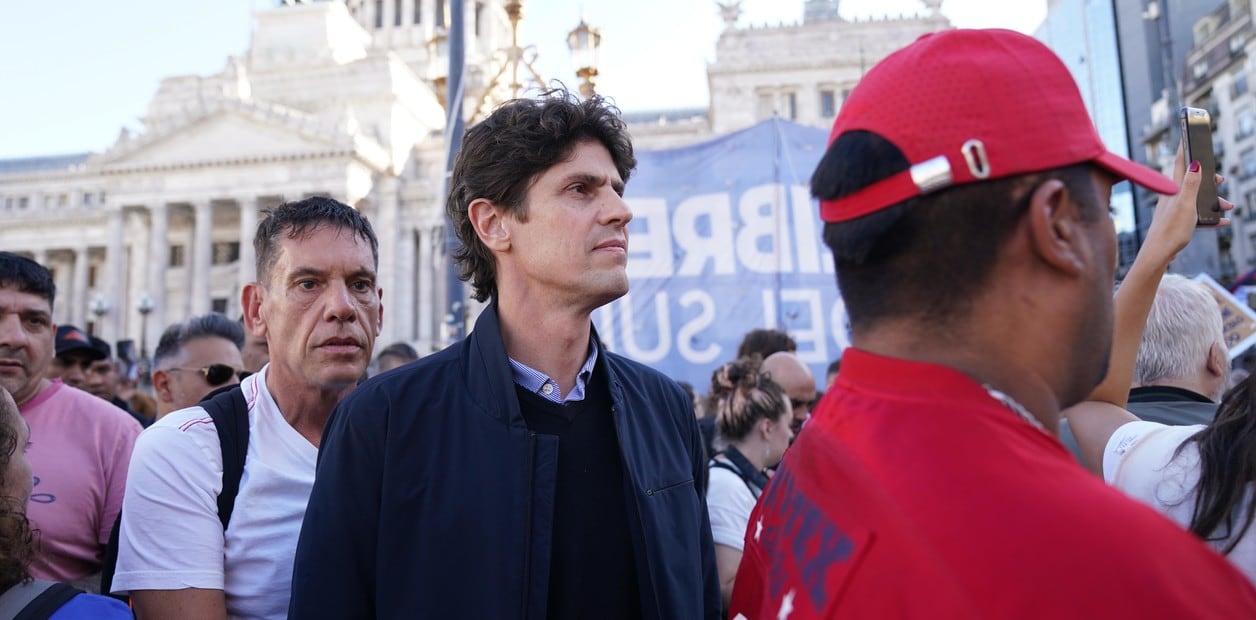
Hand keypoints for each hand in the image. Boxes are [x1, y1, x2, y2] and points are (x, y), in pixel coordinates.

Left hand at [1142, 143, 1232, 260]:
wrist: (1158, 254)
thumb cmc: (1171, 230)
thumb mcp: (1186, 205)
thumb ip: (1192, 184)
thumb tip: (1196, 164)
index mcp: (1173, 189)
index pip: (1180, 163)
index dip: (1186, 148)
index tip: (1188, 134)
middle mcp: (1172, 196)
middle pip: (1192, 180)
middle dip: (1208, 179)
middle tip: (1220, 178)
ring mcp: (1174, 209)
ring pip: (1198, 199)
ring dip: (1214, 201)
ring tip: (1228, 206)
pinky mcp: (1177, 221)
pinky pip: (1197, 215)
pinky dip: (1210, 217)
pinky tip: (1222, 222)